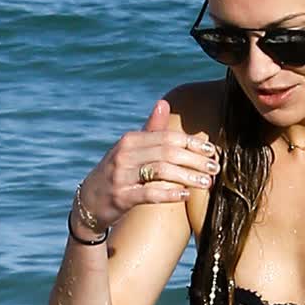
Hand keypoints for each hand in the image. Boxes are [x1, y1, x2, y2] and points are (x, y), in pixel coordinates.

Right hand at [77, 100, 218, 227]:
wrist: (89, 201)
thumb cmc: (118, 173)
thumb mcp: (131, 149)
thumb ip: (150, 130)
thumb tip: (163, 103)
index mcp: (130, 140)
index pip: (168, 137)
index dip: (192, 144)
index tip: (212, 151)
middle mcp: (125, 154)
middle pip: (167, 152)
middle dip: (195, 160)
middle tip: (215, 168)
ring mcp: (122, 175)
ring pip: (161, 171)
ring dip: (188, 176)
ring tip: (207, 183)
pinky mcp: (121, 197)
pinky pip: (149, 193)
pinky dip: (169, 193)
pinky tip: (185, 195)